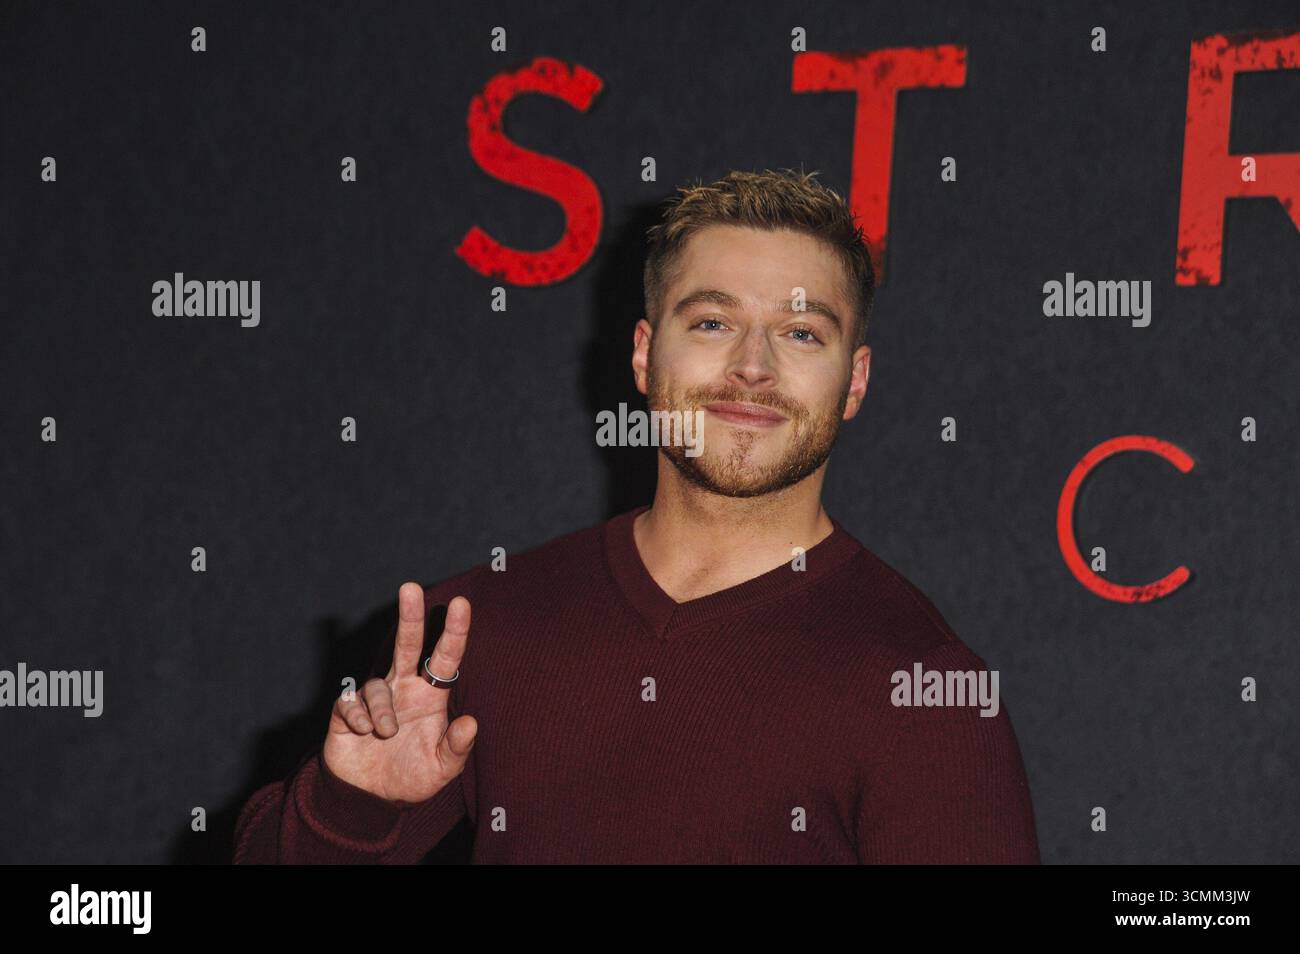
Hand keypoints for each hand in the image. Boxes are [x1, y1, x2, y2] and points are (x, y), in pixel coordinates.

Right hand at [322, 582, 475, 802]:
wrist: (368, 799)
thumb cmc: (410, 777)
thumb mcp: (441, 770)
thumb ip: (457, 748)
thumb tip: (471, 722)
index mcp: (430, 696)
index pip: (445, 658)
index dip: (454, 631)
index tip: (461, 603)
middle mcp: (403, 688)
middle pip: (407, 644)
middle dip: (410, 615)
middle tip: (411, 586)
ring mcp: (374, 697)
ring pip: (376, 685)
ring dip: (382, 710)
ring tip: (386, 735)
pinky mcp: (346, 711)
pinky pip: (350, 702)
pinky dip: (358, 717)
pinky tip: (363, 734)